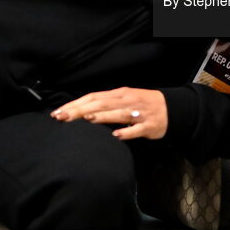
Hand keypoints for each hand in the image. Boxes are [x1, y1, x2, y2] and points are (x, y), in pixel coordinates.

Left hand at [51, 87, 168, 139]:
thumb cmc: (142, 104)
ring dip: (102, 116)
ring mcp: (138, 112)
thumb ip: (106, 104)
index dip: (75, 104)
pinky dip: (126, 132)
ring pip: (118, 113)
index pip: (93, 97)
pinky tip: (116, 135)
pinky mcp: (148, 125)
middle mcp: (126, 100)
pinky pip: (136, 129)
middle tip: (62, 117)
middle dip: (80, 110)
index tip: (59, 112)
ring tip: (86, 119)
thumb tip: (82, 110)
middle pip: (101, 103)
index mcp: (119, 94)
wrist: (171, 108)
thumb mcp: (123, 99)